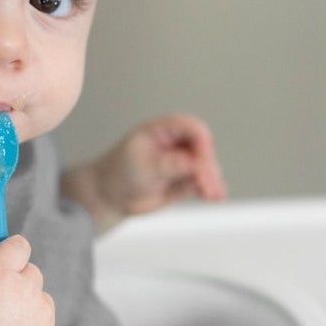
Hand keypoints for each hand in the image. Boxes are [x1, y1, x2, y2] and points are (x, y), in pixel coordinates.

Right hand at [0, 236, 54, 325]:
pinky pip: (44, 316)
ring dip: (25, 300)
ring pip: (37, 294)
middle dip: (15, 278)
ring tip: (0, 325)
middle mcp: (23, 286)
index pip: (16, 245)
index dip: (6, 252)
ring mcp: (39, 310)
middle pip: (29, 269)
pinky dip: (32, 321)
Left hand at [62, 114, 226, 228]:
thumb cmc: (119, 173)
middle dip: (207, 166)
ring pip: (206, 167)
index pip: (191, 128)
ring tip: (212, 195)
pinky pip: (203, 182)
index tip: (201, 164)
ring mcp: (183, 161)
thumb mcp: (142, 166)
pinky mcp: (186, 179)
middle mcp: (176, 143)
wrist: (111, 195)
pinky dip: (210, 189)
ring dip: (212, 180)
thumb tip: (193, 164)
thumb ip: (168, 164)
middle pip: (203, 148)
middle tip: (205, 185)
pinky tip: (215, 197)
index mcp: (162, 129)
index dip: (201, 144)